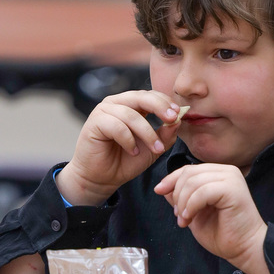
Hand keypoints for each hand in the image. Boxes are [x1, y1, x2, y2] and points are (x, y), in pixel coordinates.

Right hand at [57, 91, 183, 205]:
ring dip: (147, 133)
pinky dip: (129, 140)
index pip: (150, 95)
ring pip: (131, 114)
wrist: (102, 178)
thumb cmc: (125, 161)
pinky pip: (117, 126)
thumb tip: (178, 120)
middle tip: (172, 119)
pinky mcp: (94, 122)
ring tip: (156, 149)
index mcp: (131, 105)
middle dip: (159, 107)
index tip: (178, 114)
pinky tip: (133, 151)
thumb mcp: (152, 149)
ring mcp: (104, 111)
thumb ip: (165, 135)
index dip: (165, 102)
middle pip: (141, 97)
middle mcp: (117, 103)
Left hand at [154, 164, 273, 273]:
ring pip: (193, 182)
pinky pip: (202, 192)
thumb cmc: (223, 234)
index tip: (158, 191)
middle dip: (177, 195)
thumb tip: (163, 187)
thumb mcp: (194, 213)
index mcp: (219, 174)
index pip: (188, 169)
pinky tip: (190, 219)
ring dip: (183, 203)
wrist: (244, 249)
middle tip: (179, 216)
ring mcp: (231, 178)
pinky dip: (191, 206)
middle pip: (188, 173)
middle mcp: (227, 171)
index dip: (170, 179)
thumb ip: (181, 198)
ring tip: (185, 220)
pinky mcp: (233, 189)